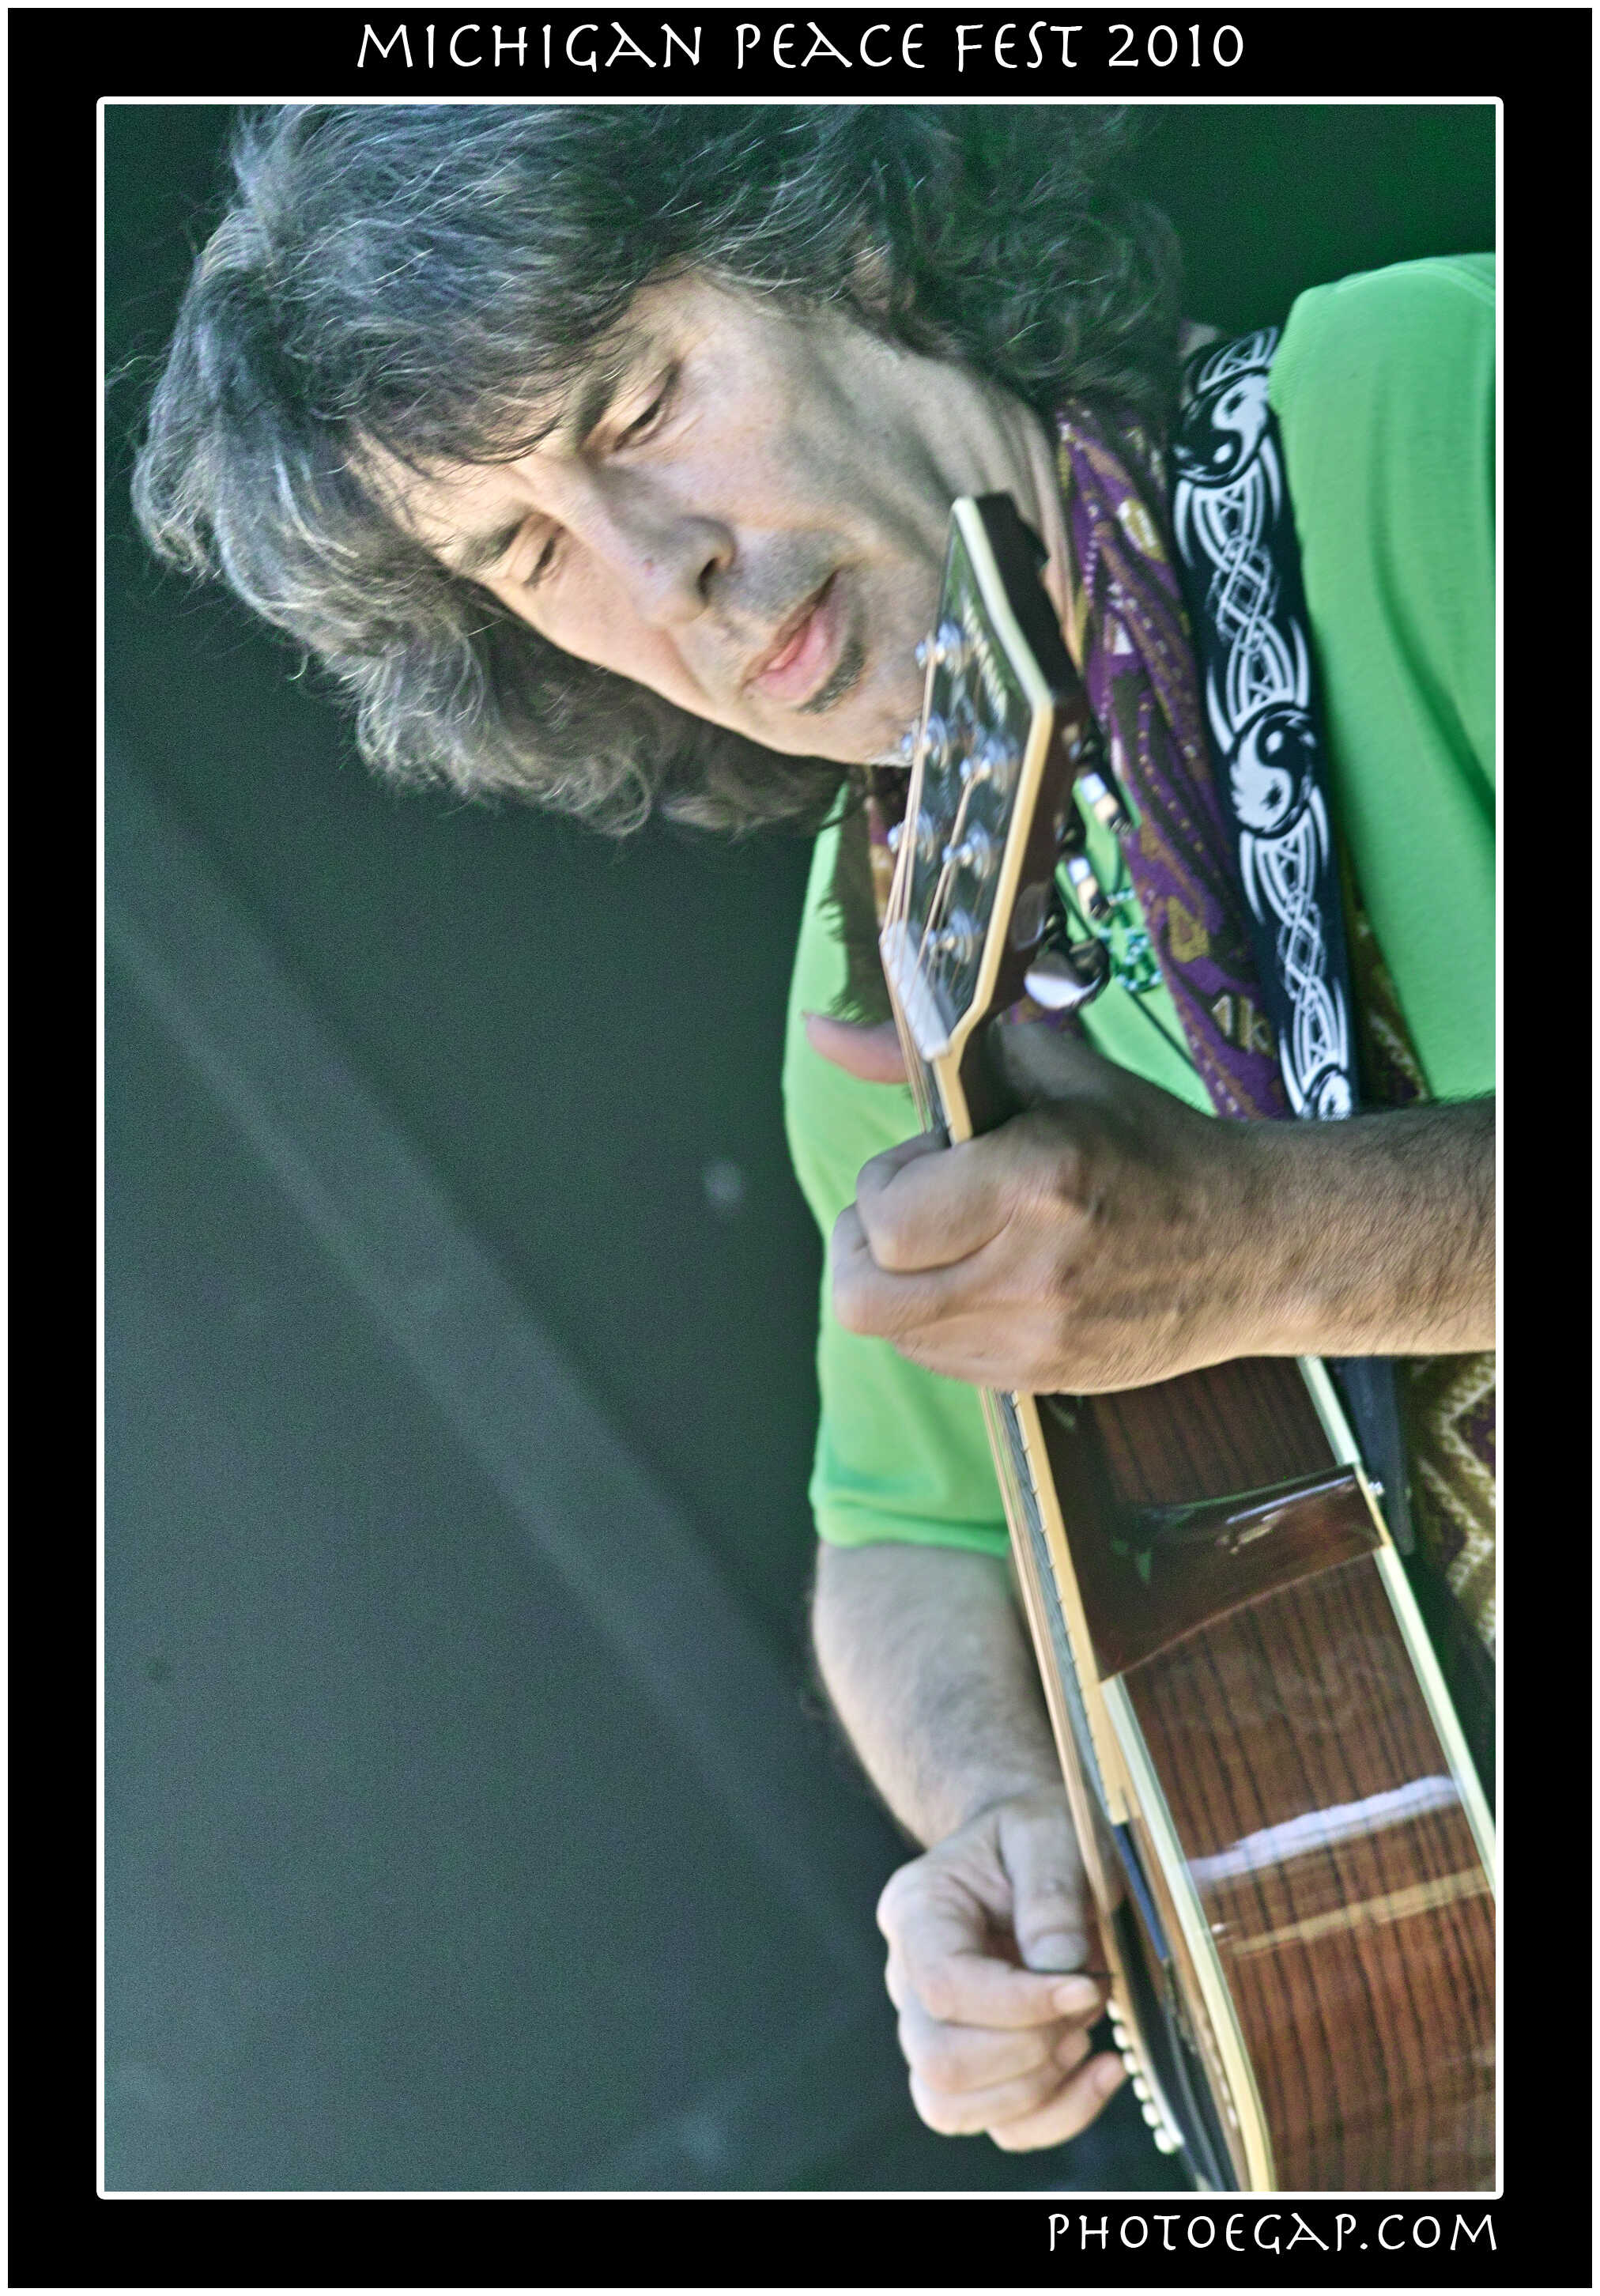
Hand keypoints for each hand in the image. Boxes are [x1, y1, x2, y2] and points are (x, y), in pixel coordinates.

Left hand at [829, 1022, 1264, 1392]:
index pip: (886, 1219)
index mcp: (1038, 1180)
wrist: (1257, 1245)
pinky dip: (937, 1319)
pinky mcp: (1043, 1380)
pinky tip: (986, 1278)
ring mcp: (1038, 1339)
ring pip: (893, 1332)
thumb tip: (820, 1031)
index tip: (927, 1163)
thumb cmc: (1149, 1146)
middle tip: (910, 1212)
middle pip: (863, 1297)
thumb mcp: (1048, 1072)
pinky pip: (936, 1360)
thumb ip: (928, 1056)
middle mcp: (1033, 1271)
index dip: (885, 1187)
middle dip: (864, 1247)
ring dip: (902, 1282)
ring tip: (958, 1241)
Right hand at [876, 1786, 1125, 2150]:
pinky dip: (1059, 2114)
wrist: (1027, 1849)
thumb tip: (1061, 1969)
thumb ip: (1051, 1891)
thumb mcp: (1047, 1832)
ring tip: (1084, 2029)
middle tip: (1085, 2000)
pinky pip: (1000, 2126)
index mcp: (916, 1910)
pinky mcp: (974, 2067)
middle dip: (1028, 2049)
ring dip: (1037, 2086)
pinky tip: (1103, 2067)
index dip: (1018, 2003)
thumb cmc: (1033, 1834)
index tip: (1087, 1985)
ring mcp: (932, 2028)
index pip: (944, 1986)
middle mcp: (908, 1977)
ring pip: (952, 2106)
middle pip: (938, 2060)